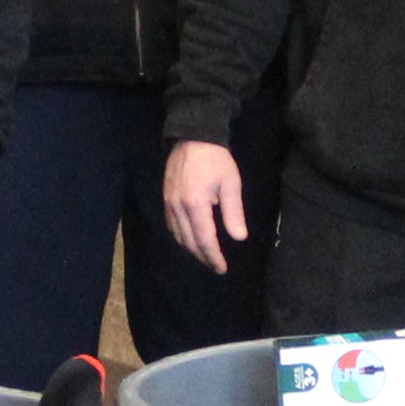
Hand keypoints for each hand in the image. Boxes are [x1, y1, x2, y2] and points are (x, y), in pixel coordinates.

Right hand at [161, 141, 246, 272]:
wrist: (193, 136)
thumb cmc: (216, 159)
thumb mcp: (231, 184)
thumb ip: (233, 212)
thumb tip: (239, 237)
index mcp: (195, 205)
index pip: (204, 239)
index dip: (213, 257)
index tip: (222, 269)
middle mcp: (178, 207)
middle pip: (189, 241)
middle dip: (202, 257)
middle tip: (215, 266)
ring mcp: (168, 203)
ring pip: (178, 235)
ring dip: (191, 248)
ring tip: (205, 255)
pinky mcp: (165, 197)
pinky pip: (171, 225)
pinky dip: (181, 236)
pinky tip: (190, 238)